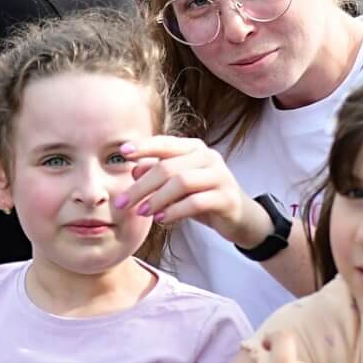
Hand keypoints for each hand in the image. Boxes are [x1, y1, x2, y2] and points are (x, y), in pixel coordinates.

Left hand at [117, 136, 264, 244]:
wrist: (240, 217)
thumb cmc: (203, 197)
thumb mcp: (178, 185)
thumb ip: (158, 173)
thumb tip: (133, 168)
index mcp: (194, 149)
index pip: (165, 143)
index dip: (143, 146)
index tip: (122, 151)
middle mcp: (208, 157)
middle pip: (168, 167)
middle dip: (142, 186)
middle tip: (122, 202)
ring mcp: (219, 176)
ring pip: (182, 182)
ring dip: (157, 199)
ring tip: (142, 212)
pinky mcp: (226, 197)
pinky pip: (196, 202)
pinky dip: (175, 211)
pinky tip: (162, 220)